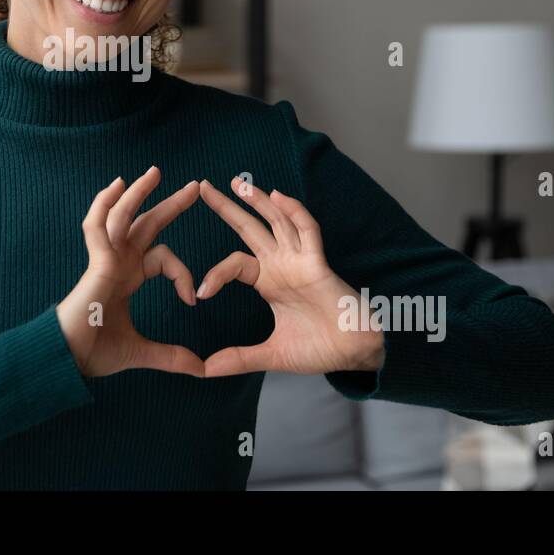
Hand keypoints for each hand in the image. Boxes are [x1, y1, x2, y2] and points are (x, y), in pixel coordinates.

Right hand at [57, 167, 204, 378]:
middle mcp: (118, 262)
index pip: (162, 257)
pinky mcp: (96, 262)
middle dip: (170, 205)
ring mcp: (105, 259)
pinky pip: (96, 226)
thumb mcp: (142, 352)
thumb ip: (170, 356)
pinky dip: (104, 204)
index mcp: (129, 277)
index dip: (183, 274)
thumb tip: (201, 369)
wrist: (68, 359)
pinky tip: (118, 186)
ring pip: (123, 216)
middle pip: (147, 224)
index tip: (192, 300)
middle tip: (195, 187)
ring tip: (156, 172)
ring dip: (138, 193)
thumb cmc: (95, 352)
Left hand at [195, 177, 384, 378]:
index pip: (234, 264)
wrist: (353, 356)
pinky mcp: (319, 263)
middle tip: (202, 187)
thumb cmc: (320, 349)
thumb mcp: (271, 355)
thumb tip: (204, 371)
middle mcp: (281, 265)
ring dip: (258, 201)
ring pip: (277, 222)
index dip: (215, 274)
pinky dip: (294, 213)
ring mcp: (300, 261)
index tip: (199, 293)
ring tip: (236, 183)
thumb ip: (238, 358)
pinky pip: (308, 231)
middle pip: (249, 228)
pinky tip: (279, 197)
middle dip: (227, 208)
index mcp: (268, 282)